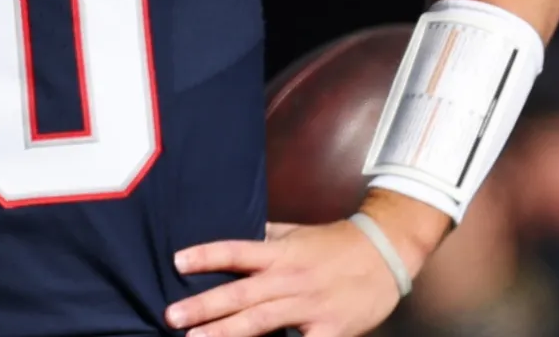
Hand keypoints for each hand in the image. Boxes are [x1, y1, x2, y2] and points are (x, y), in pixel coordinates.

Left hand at [165, 220, 405, 336]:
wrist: (386, 253)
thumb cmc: (335, 244)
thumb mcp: (296, 233)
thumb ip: (265, 237)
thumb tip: (234, 232)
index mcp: (280, 254)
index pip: (236, 252)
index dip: (206, 256)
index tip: (177, 262)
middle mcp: (290, 279)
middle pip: (241, 294)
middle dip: (204, 307)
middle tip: (172, 316)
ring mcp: (309, 307)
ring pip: (261, 322)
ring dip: (226, 333)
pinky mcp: (330, 330)